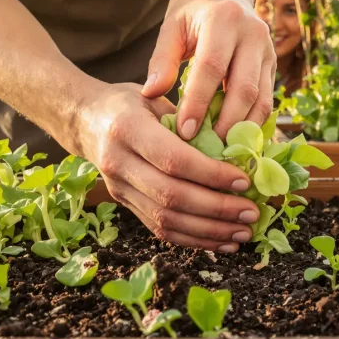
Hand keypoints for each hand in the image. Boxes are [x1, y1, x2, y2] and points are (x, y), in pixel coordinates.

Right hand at [77, 83, 258, 251]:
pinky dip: (194, 239)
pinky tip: (222, 242)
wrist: (87, 120)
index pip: (174, 160)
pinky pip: (161, 230)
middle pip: (171, 196)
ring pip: (166, 220)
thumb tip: (240, 145)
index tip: (244, 181)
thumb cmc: (133, 103)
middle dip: (217, 209)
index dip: (212, 174)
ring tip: (243, 233)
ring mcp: (118, 189)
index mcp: (128, 129)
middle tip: (251, 213)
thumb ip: (191, 117)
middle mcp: (119, 163)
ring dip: (210, 232)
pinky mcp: (124, 205)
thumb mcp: (157, 96)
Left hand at [141, 0, 275, 139]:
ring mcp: (269, 50)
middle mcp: (253, 33)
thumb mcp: (172, 27)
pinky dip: (252, 124)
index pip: (212, 68)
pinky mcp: (274, 66)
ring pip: (261, 99)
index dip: (198, 103)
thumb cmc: (193, 12)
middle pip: (244, 88)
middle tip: (205, 150)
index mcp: (224, 19)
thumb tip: (151, 94)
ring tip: (221, 151)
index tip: (184, 131)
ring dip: (242, 129)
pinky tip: (235, 141)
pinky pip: (267, 101)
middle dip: (225, 124)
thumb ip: (161, 60)